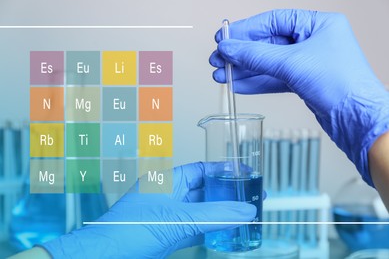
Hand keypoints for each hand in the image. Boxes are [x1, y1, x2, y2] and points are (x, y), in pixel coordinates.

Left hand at [40, 162, 256, 257]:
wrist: (107, 256)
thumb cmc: (127, 229)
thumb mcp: (177, 219)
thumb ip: (213, 216)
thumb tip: (244, 211)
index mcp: (167, 181)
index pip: (201, 170)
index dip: (223, 170)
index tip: (244, 173)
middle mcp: (169, 195)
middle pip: (205, 191)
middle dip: (227, 195)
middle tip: (250, 197)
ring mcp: (170, 215)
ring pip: (202, 211)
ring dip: (221, 214)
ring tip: (244, 215)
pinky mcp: (170, 233)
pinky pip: (196, 228)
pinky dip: (211, 231)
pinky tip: (226, 233)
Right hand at [209, 9, 388, 186]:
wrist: (357, 120)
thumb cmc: (341, 84)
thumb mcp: (292, 63)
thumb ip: (256, 55)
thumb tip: (229, 48)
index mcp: (318, 25)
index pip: (273, 21)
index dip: (245, 29)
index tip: (224, 37)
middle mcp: (313, 41)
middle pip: (267, 43)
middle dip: (241, 53)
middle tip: (219, 59)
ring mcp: (308, 63)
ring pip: (268, 63)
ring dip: (244, 70)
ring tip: (222, 75)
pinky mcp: (304, 83)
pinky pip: (274, 78)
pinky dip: (255, 82)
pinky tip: (238, 85)